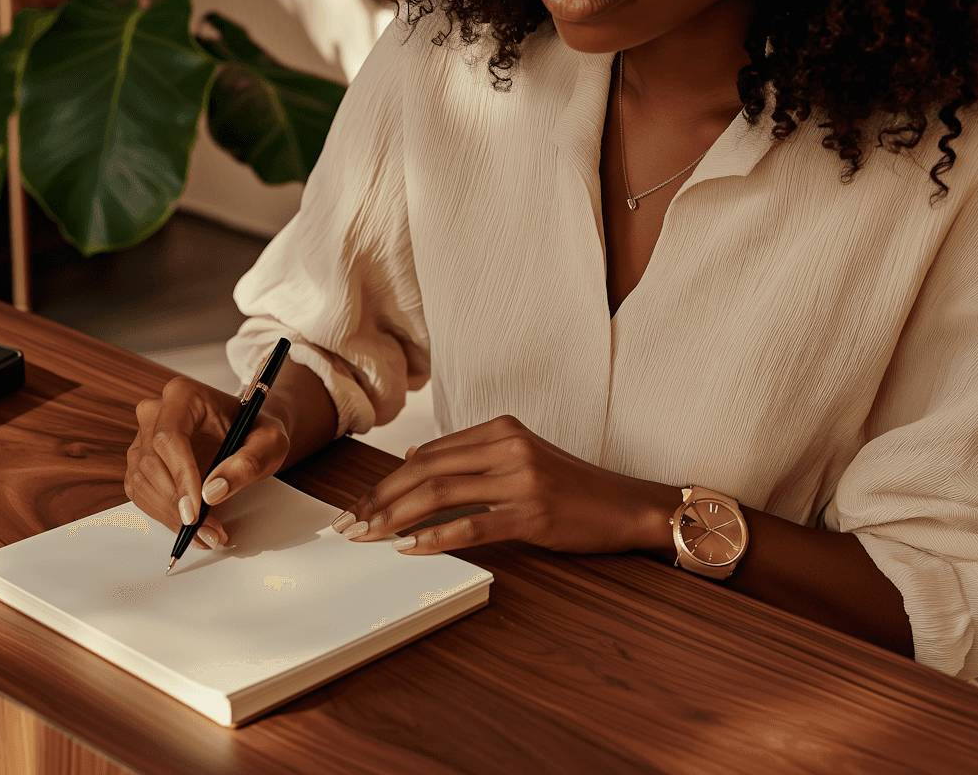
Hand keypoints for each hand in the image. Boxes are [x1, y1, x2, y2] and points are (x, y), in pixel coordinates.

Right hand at [125, 376, 289, 548]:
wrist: (250, 433)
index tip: (196, 509)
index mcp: (183, 395)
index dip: (180, 475)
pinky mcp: (142, 462)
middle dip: (178, 503)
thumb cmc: (258, 431)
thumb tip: (211, 493)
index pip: (168, 436)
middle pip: (151, 462)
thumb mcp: (269, 443)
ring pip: (141, 482)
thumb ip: (247, 463)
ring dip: (170, 515)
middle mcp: (156, 412)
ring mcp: (143, 438)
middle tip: (208, 530)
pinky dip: (164, 515)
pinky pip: (141, 493)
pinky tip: (192, 528)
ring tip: (206, 533)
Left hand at [334, 415, 677, 555]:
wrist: (627, 505)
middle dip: (380, 498)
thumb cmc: (571, 487)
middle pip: (425, 470)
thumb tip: (413, 457)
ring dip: (396, 517)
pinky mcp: (532, 512)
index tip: (358, 504)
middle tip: (350, 523)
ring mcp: (520, 478)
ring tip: (368, 536)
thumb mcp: (519, 457)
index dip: (386, 480)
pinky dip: (436, 537)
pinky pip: (473, 525)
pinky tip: (410, 549)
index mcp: (500, 429)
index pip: (427, 454)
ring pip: (440, 494)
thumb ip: (470, 456)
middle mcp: (507, 447)